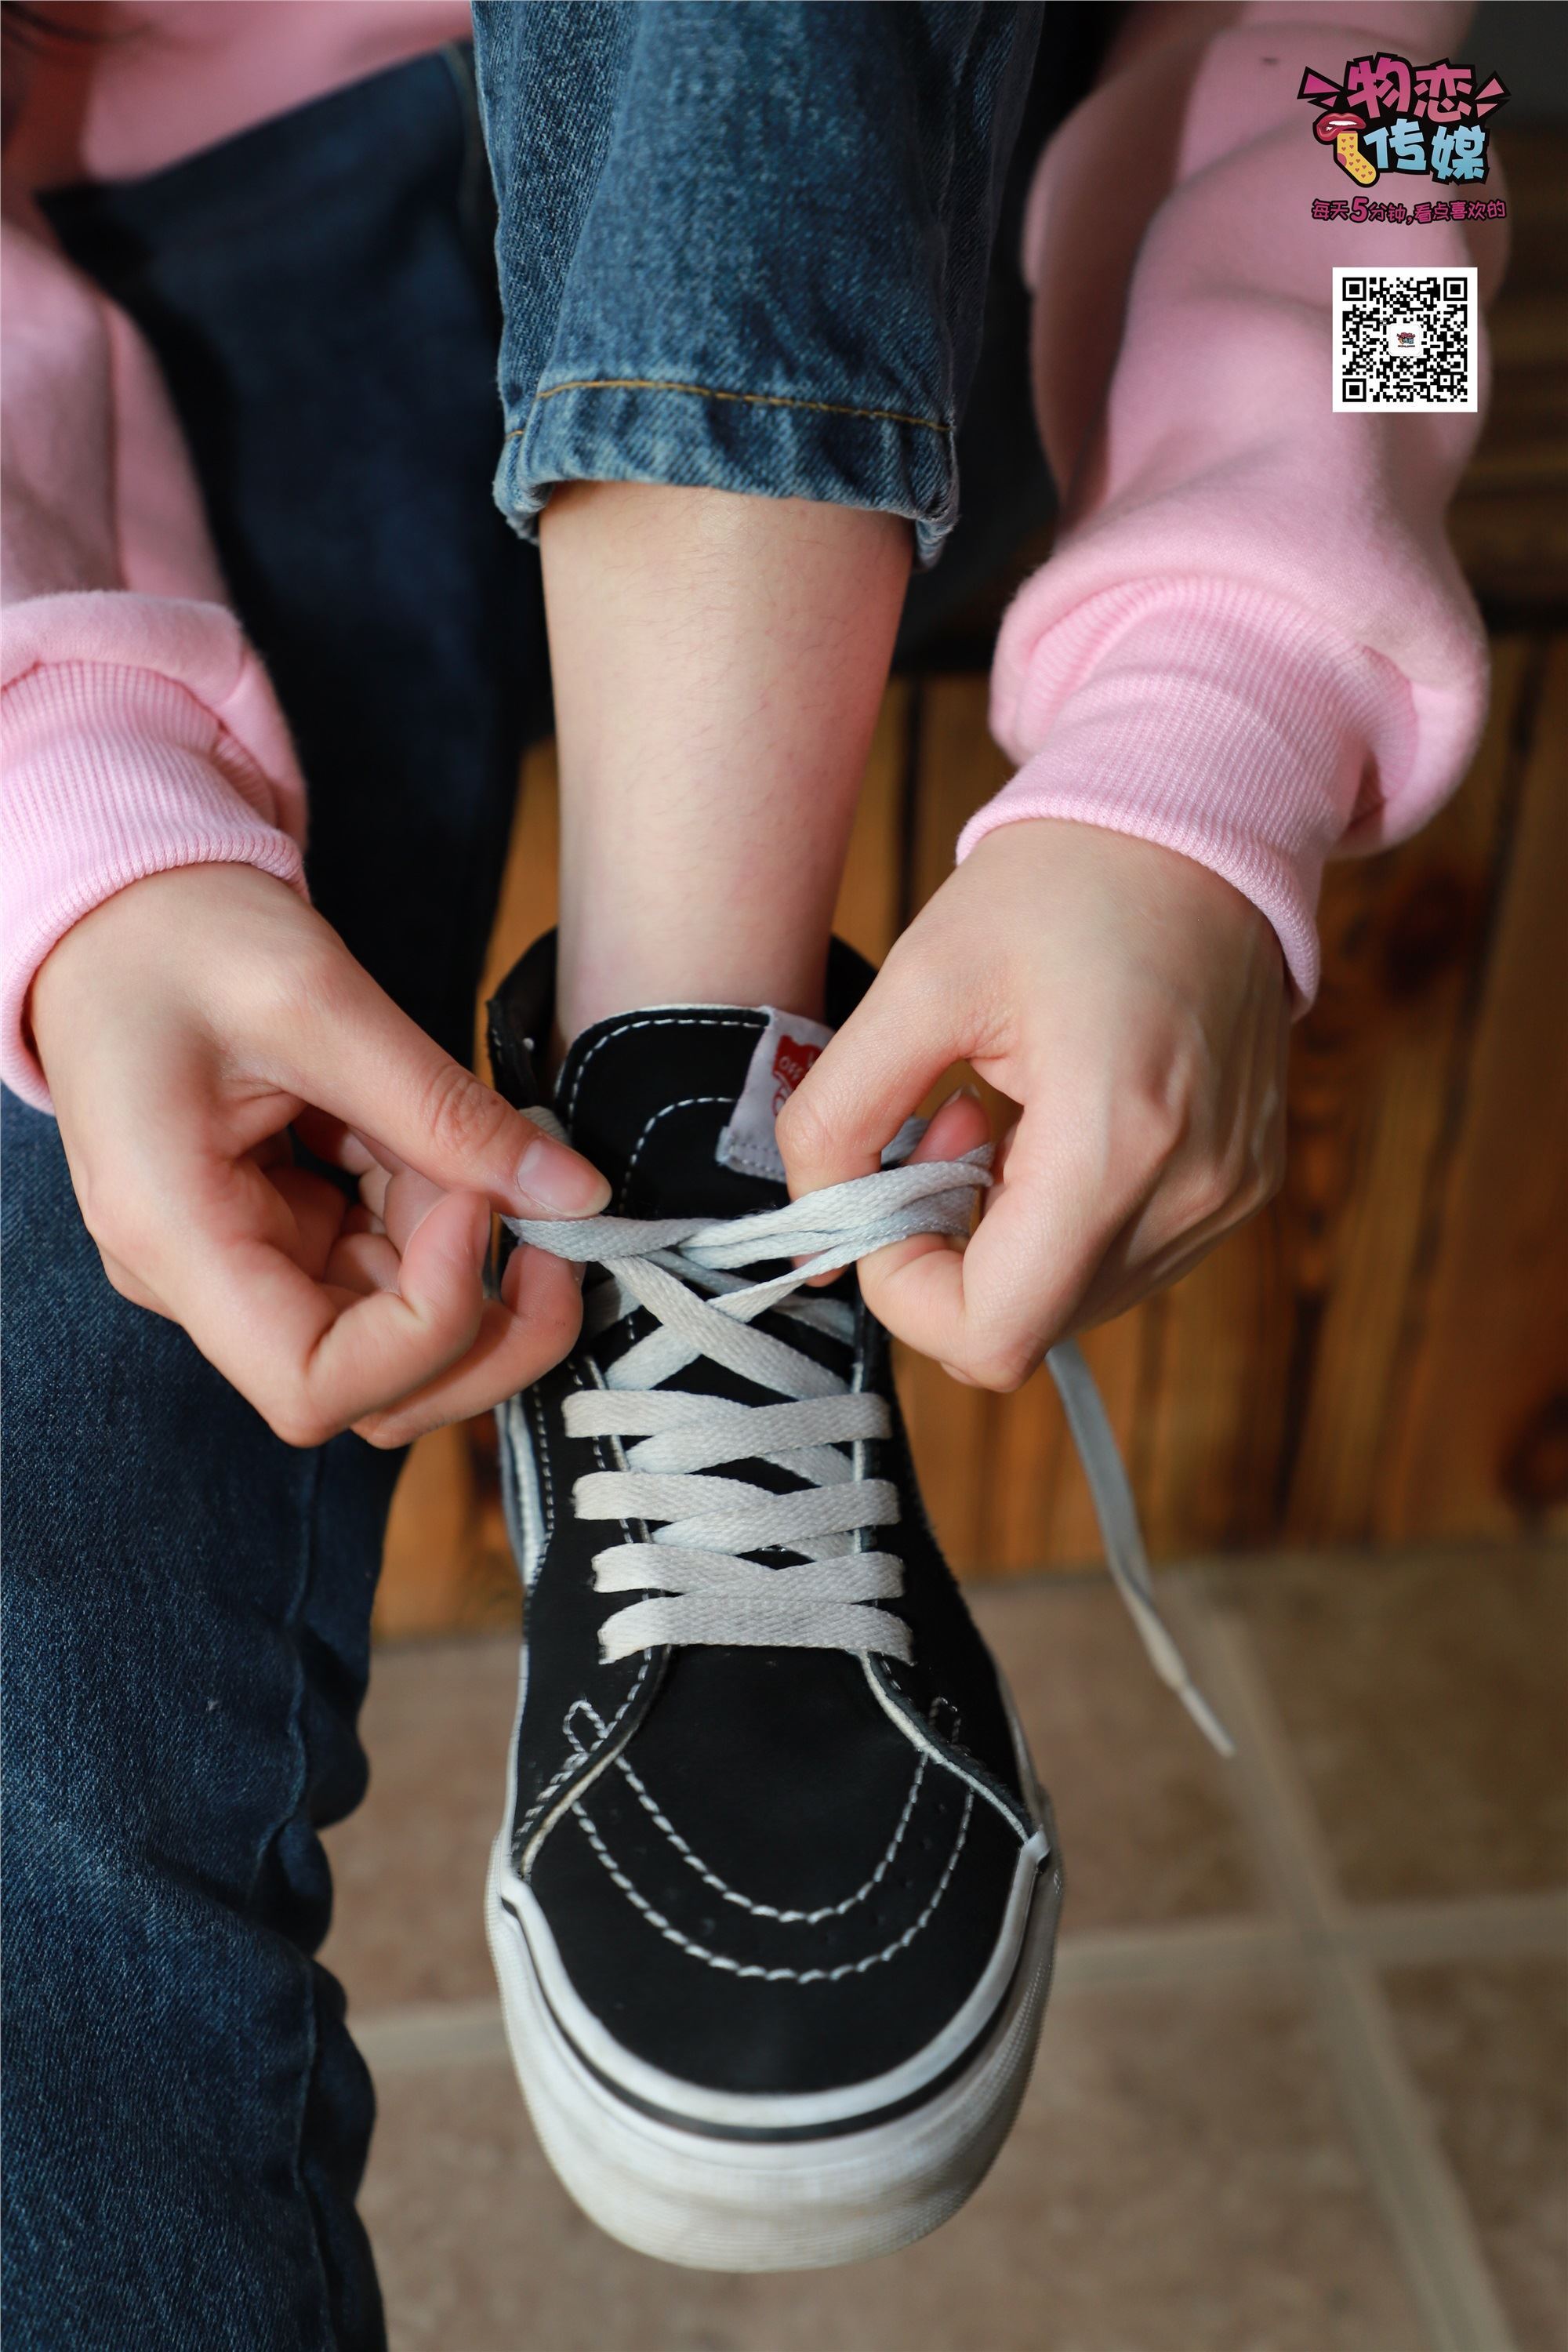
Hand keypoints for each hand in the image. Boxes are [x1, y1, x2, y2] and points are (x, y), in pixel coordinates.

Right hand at [30, 865, 608, 1447]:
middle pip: (373, 1390)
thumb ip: (445, 1110)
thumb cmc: (176, 935)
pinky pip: (390, 1270)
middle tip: (551, 1220)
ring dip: (473, 1264)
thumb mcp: (316, 998)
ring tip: (475, 1151)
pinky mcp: (285, 1237)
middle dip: (487, 1321)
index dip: (428, 1328)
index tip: (477, 1210)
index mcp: (172, 1234)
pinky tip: (441, 1147)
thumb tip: (574, 1194)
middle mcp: (200, 1279)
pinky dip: (443, 1222)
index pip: (313, 1384)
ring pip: (398, 1341)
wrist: (115, 912)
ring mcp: (245, 1265)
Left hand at [777, 820, 1289, 1389]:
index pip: (993, 1335)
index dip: (905, 1293)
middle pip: (1029, 1326)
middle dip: (947, 1255)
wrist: (1200, 820)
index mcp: (1117, 1143)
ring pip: (1070, 1304)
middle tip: (932, 1135)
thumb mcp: (916, 982)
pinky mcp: (1242, 1186)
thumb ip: (838, 1118)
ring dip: (1001, 1239)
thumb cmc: (1062, 883)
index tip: (877, 1199)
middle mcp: (1194, 1191)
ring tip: (989, 1119)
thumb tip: (810, 1231)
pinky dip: (1058, 1220)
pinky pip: (1121, 1261)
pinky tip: (1045, 1125)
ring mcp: (1230, 1197)